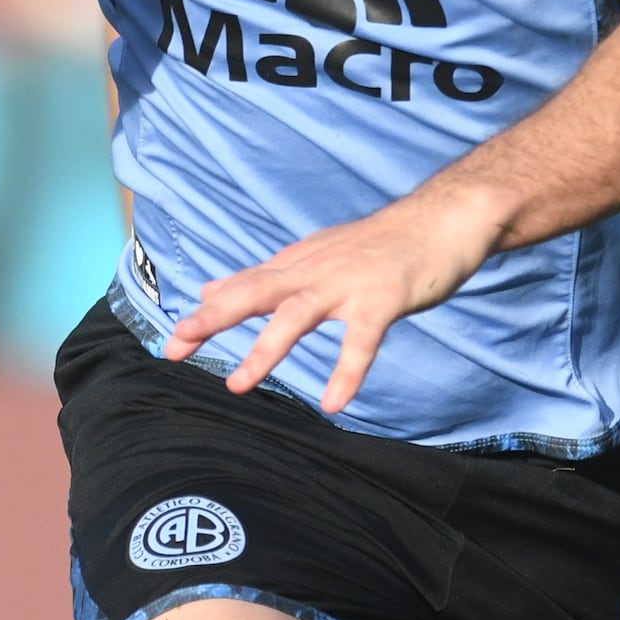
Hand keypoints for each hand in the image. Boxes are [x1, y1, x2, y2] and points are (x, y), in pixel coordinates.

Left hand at [163, 176, 500, 416]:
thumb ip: (271, 275)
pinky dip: (347, 371)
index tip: (172, 339)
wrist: (446, 217)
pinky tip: (333, 402)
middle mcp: (317, 270)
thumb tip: (214, 288)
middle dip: (214, 320)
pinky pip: (362, 340)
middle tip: (175, 345)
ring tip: (237, 384)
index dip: (208, 310)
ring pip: (297, 316)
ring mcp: (350, 283)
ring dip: (265, 350)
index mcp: (302, 263)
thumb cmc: (385, 243)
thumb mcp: (320, 254)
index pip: (246, 285)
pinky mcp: (385, 298)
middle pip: (255, 294)